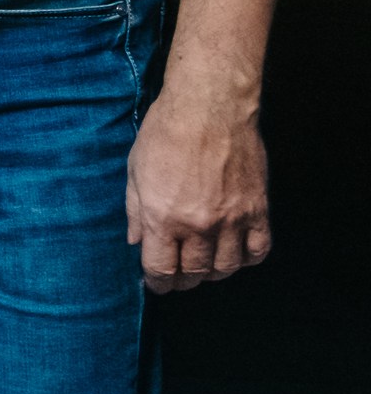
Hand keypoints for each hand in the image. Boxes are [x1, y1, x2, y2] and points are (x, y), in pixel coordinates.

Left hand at [126, 81, 271, 292]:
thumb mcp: (135, 171)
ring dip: (213, 273)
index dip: (158, 283)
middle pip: (194, 272)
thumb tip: (135, 243)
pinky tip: (235, 253)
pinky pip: (258, 251)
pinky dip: (246, 259)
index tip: (157, 284)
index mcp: (161, 217)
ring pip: (226, 268)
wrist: (209, 109)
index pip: (161, 269)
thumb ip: (134, 212)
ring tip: (205, 266)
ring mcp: (231, 220)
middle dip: (183, 280)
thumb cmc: (164, 134)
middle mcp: (197, 225)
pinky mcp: (258, 210)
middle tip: (180, 277)